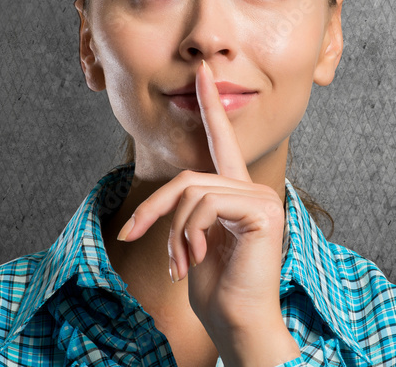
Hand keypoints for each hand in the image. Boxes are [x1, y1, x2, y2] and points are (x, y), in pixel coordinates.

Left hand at [116, 60, 299, 365]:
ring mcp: (259, 196)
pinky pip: (205, 204)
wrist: (237, 325)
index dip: (210, 104)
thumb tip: (169, 200)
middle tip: (134, 237)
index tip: (202, 71)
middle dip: (153, 209)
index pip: (221, 140)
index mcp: (235, 191)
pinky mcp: (261, 209)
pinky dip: (188, 233)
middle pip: (186, 179)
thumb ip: (187, 209)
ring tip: (179, 263)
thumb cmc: (216, 290)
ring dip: (173, 232)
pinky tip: (196, 259)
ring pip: (192, 192)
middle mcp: (250, 186)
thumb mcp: (191, 241)